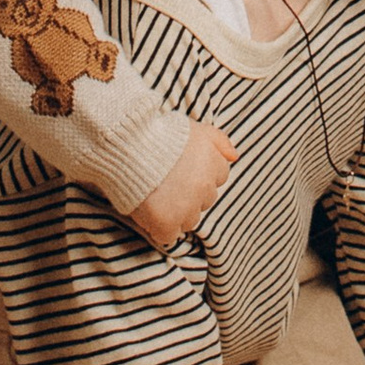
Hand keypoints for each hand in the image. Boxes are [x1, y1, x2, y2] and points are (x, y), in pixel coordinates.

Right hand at [129, 117, 237, 250]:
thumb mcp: (196, 128)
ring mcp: (187, 207)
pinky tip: (149, 212)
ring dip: (175, 213)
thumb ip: (220, 140)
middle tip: (166, 183)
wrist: (129, 144)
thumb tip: (235, 157)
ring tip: (155, 195)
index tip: (180, 170)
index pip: (217, 179)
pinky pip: (168, 236)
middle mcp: (205, 188)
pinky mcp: (167, 222)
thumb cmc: (159, 133)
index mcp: (214, 165)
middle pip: (204, 201)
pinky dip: (159, 228)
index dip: (197, 176)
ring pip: (188, 220)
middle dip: (188, 195)